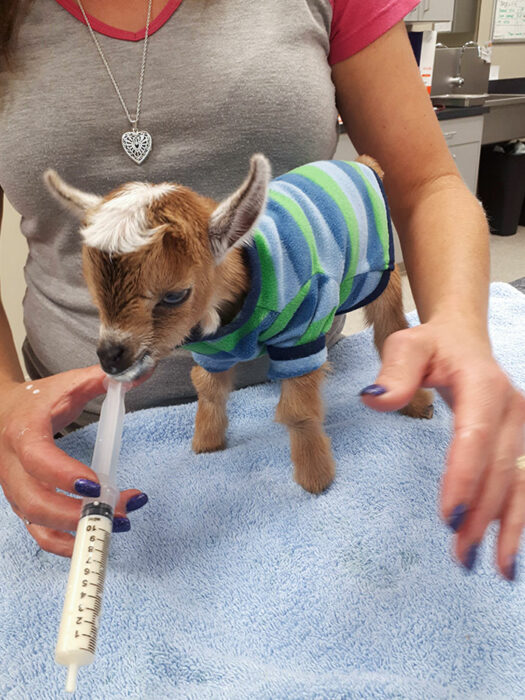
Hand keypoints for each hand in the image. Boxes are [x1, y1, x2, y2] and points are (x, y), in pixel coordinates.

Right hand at [0, 366, 147, 556]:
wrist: (2, 412)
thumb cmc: (38, 400)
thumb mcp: (68, 384)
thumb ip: (101, 379)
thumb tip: (138, 374)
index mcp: (23, 432)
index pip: (37, 458)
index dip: (63, 474)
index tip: (96, 483)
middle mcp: (12, 465)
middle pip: (34, 501)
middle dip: (77, 513)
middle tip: (120, 511)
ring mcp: (14, 487)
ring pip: (35, 520)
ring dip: (76, 529)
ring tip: (119, 523)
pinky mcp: (22, 502)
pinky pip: (37, 531)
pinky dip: (64, 541)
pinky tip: (95, 537)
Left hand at [360, 317, 524, 580]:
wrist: (464, 341)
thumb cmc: (431, 347)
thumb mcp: (406, 347)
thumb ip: (393, 371)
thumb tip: (375, 400)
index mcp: (483, 386)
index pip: (475, 437)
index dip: (465, 477)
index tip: (449, 517)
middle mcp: (512, 409)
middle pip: (500, 468)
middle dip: (482, 514)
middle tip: (460, 555)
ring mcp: (522, 428)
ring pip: (520, 482)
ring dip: (507, 526)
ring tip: (491, 567)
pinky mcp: (523, 443)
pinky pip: (523, 483)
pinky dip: (518, 518)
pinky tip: (508, 551)